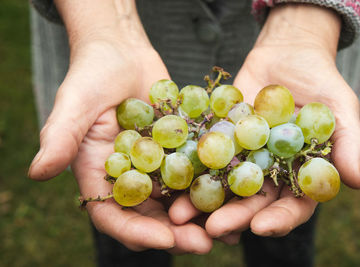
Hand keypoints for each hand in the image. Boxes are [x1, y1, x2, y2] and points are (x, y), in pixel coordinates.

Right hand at [28, 0, 212, 253]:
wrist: (123, 51)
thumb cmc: (92, 74)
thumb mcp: (75, 104)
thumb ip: (59, 138)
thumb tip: (36, 173)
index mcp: (101, 176)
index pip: (114, 215)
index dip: (137, 232)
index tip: (167, 240)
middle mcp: (130, 177)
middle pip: (152, 216)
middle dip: (177, 234)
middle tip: (205, 244)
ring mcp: (157, 166)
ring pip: (178, 201)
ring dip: (201, 217)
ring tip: (228, 230)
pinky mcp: (179, 150)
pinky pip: (197, 172)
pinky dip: (214, 185)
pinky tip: (237, 194)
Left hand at [169, 4, 359, 238]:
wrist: (286, 55)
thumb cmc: (321, 82)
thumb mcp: (339, 108)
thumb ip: (349, 142)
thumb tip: (357, 181)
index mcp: (299, 175)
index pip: (293, 206)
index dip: (279, 219)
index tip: (261, 227)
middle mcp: (269, 173)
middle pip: (252, 202)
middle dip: (234, 217)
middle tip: (213, 229)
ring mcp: (242, 157)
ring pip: (223, 185)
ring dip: (203, 202)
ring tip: (181, 215)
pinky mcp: (221, 139)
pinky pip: (203, 156)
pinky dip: (188, 168)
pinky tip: (171, 178)